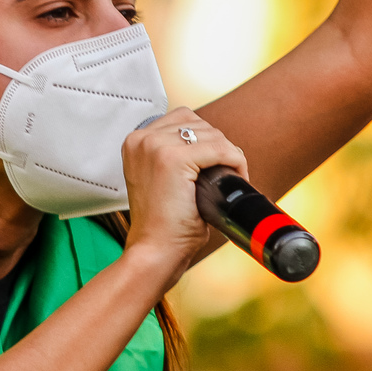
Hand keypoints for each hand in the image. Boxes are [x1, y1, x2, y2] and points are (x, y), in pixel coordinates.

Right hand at [121, 107, 247, 288]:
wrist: (155, 251)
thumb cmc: (163, 225)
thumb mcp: (163, 181)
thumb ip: (177, 157)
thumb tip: (214, 146)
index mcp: (136, 142)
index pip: (182, 119)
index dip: (205, 139)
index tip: (215, 164)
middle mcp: (141, 139)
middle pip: (197, 122)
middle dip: (218, 146)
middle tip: (226, 173)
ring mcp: (155, 146)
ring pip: (211, 134)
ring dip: (228, 154)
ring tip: (231, 177)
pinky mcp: (172, 158)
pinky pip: (219, 148)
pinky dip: (235, 161)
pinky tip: (236, 177)